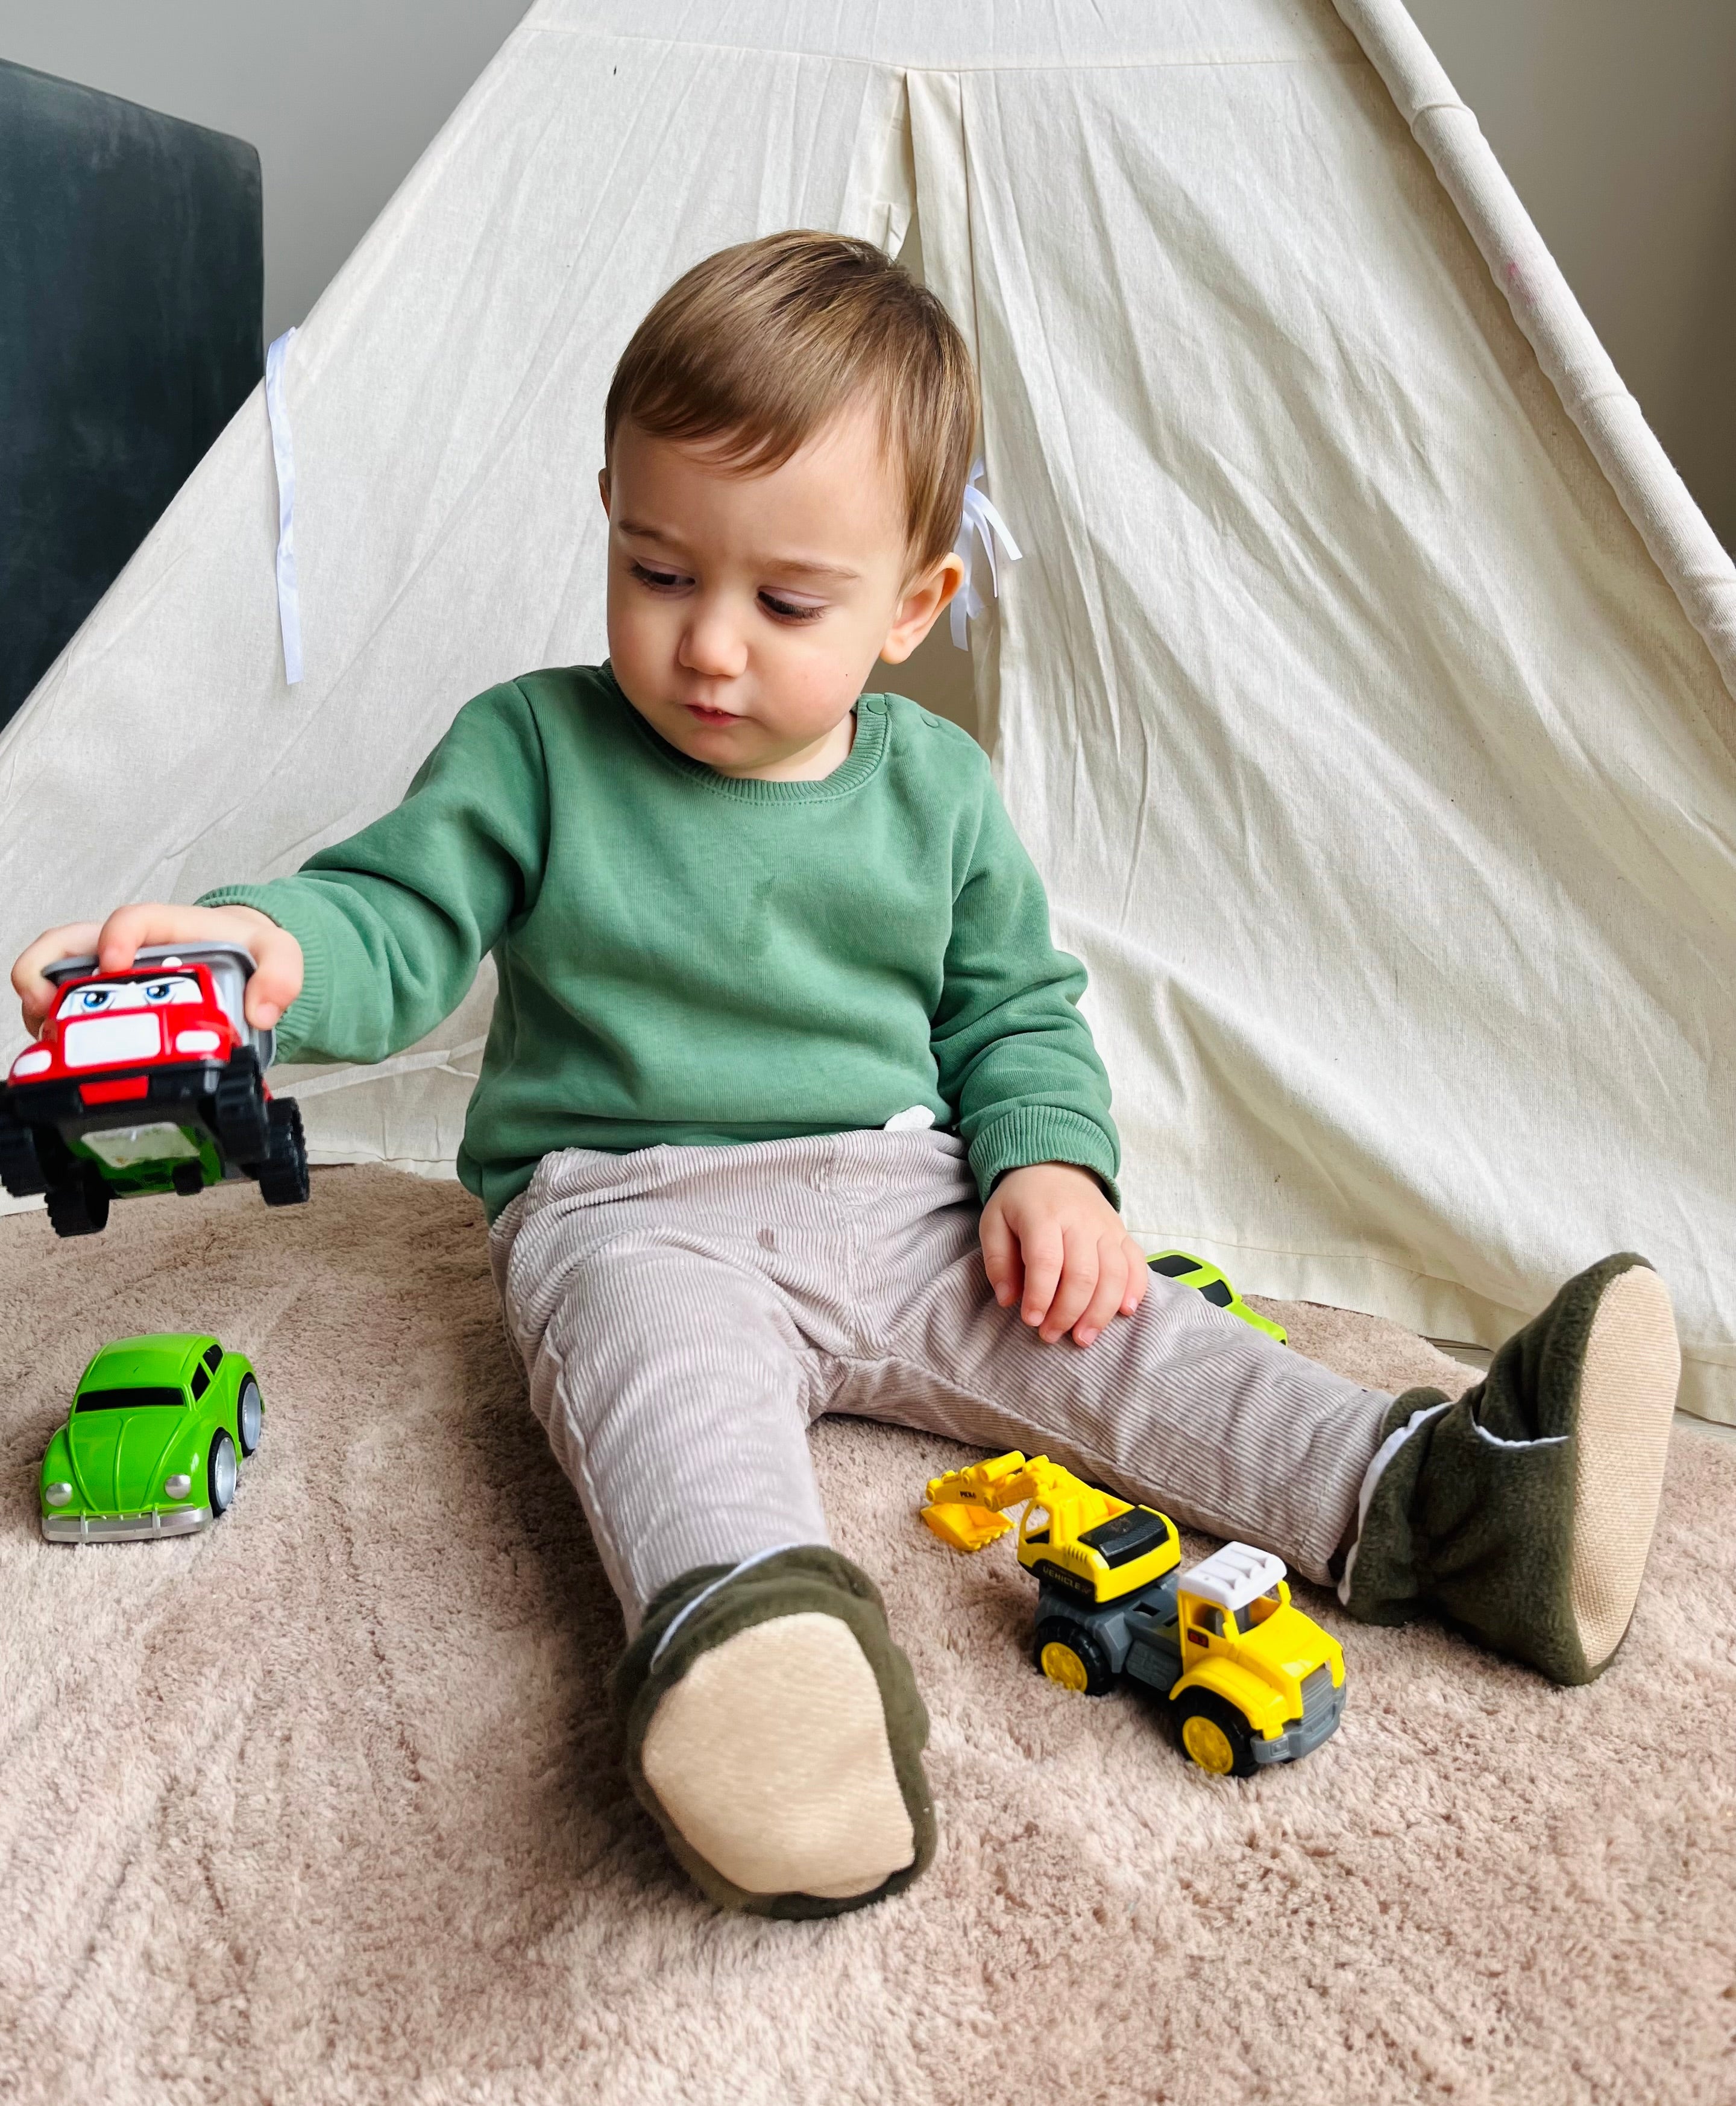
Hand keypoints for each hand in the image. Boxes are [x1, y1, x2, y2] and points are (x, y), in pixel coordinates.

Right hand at [12, 903, 301, 1038]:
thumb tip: (261, 1011)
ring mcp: (107, 972)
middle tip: (43, 1002)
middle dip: (44, 968)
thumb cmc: (246, 950)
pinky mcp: (102, 999)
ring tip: (44, 1033)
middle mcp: (126, 946)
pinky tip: (60, 1050)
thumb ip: (281, 974)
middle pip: (65, 942)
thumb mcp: (278, 954)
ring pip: (53, 973)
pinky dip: (50, 1022)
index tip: (113, 965)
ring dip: (38, 999)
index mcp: (165, 928)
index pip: (131, 919)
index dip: (115, 937)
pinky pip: (61, 1003)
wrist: (239, 961)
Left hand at [979, 1161, 1148, 1347]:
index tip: (1031, 1320)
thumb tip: (1008, 1300)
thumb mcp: (994, 1222)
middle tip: (1051, 1335)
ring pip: (1114, 1274)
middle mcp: (1080, 1221)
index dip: (1040, 1296)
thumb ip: (998, 1261)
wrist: (1055, 1166)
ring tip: (1083, 1337)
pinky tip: (1124, 1312)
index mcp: (1043, 1215)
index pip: (1046, 1261)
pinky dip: (1135, 1289)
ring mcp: (1107, 1227)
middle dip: (1068, 1313)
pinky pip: (1137, 1263)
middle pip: (1083, 1274)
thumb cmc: (1020, 1202)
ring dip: (1100, 1312)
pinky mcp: (1123, 1233)